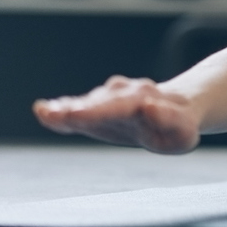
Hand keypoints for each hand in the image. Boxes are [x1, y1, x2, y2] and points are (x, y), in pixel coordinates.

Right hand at [33, 76, 200, 154]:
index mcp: (147, 103)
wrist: (178, 106)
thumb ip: (167, 119)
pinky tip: (44, 110)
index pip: (121, 107)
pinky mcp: (99, 104)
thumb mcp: (183, 132)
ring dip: (68, 108)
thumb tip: (149, 107)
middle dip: (79, 109)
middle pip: (100, 103)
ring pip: (89, 102)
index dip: (99, 111)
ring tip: (46, 112)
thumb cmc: (178, 126)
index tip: (77, 114)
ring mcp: (111, 97)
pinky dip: (63, 109)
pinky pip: (80, 105)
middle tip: (54, 113)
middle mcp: (126, 94)